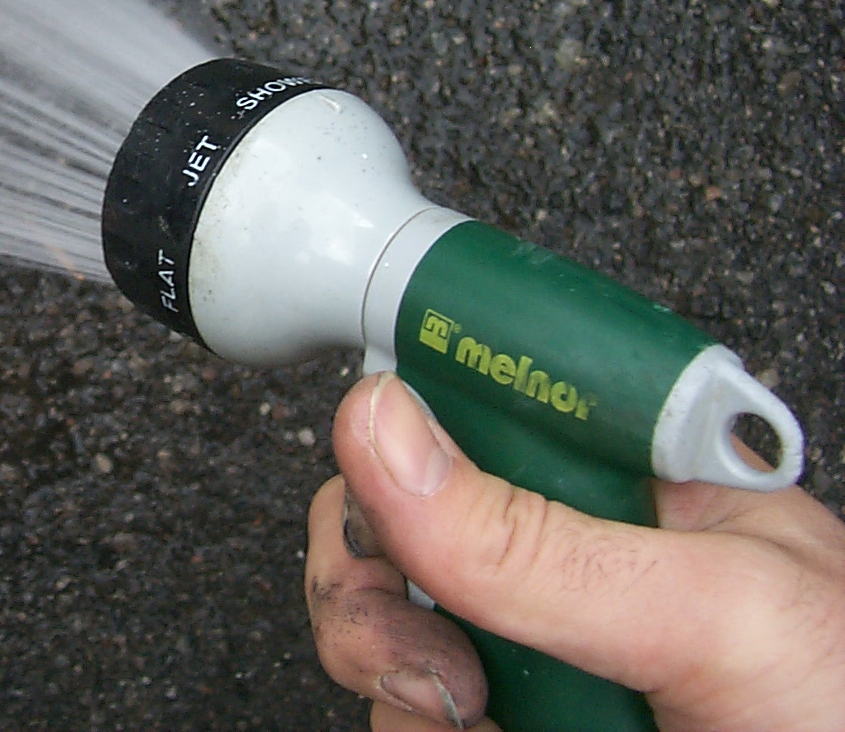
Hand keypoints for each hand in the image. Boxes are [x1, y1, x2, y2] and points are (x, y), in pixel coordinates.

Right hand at [305, 372, 844, 730]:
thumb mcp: (711, 611)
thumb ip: (540, 537)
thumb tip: (387, 430)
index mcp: (632, 475)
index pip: (487, 386)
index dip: (412, 396)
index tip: (372, 437)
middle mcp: (568, 548)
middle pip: (395, 500)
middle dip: (378, 559)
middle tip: (434, 623)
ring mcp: (526, 643)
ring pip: (376, 610)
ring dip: (393, 662)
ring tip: (484, 710)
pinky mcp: (497, 715)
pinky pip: (397, 706)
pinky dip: (415, 724)